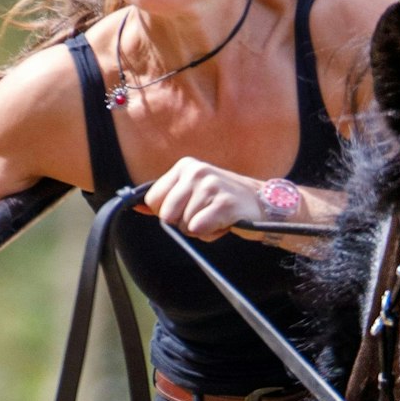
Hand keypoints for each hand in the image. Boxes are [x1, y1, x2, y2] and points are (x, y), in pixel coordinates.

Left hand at [141, 158, 263, 242]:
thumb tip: (136, 206)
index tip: (188, 209)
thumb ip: (166, 199)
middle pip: (166, 216)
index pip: (153, 200)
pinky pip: (199, 230)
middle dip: (183, 224)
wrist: (262, 203)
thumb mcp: (192, 192)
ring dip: (201, 230)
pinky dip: (210, 234)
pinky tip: (223, 223)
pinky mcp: (224, 203)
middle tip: (204, 215)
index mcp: (184, 166)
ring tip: (217, 217)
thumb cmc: (223, 200)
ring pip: (184, 226)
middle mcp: (196, 171)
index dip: (168, 213)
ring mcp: (210, 186)